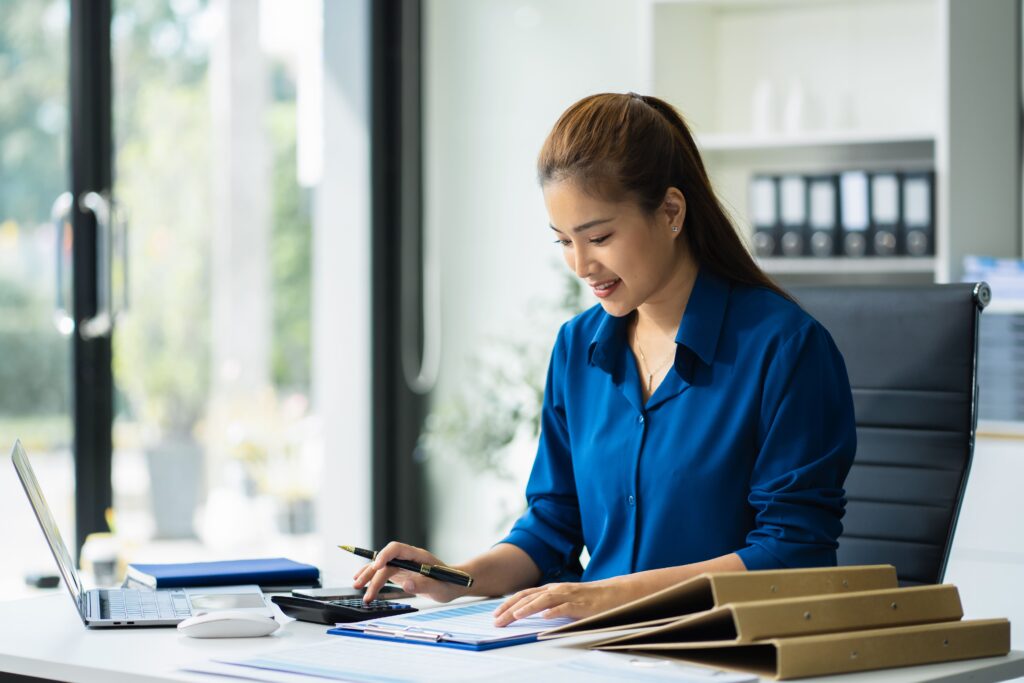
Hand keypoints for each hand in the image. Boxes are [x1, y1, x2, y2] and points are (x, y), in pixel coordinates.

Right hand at [351, 541, 469, 602]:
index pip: (397, 549)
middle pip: (385, 561)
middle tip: (361, 587)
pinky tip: (360, 580)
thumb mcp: (440, 587)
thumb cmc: (450, 584)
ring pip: (381, 566)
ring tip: (356, 586)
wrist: (453, 584)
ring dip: (368, 575)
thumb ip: (424, 585)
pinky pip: (382, 572)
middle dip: (372, 573)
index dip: (385, 555)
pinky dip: (371, 576)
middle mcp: (408, 558)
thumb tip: (406, 584)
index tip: (376, 566)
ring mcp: (403, 564)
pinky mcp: (400, 572)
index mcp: (418, 556)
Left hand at [492, 576, 634, 626]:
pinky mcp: (582, 604)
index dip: (509, 604)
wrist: (615, 594)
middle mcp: (558, 589)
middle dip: (511, 608)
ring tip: (515, 616)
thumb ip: (550, 605)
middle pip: (530, 597)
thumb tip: (532, 614)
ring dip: (528, 608)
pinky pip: (566, 607)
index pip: (525, 595)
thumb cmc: (589, 600)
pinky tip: (544, 617)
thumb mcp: (565, 601)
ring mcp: (569, 595)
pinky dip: (554, 611)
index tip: (496, 615)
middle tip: (498, 621)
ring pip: (544, 599)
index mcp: (552, 589)